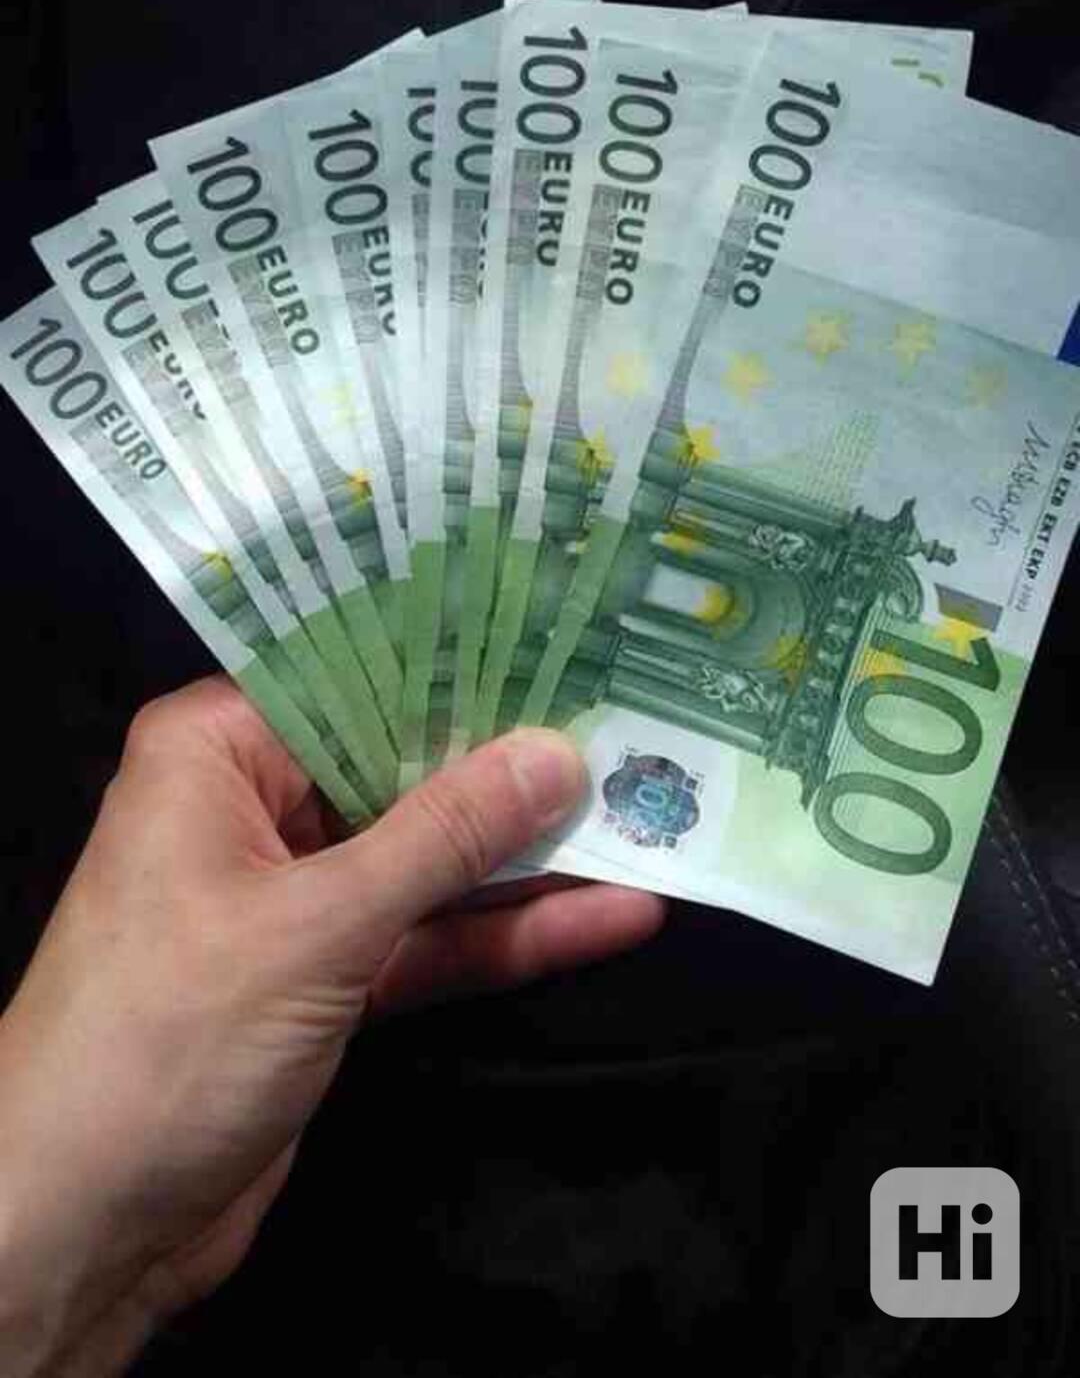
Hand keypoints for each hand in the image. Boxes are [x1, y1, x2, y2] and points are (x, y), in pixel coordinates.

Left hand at [0, 677, 663, 1376]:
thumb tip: (557, 753)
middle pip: (403, 764)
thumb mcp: (318, 924)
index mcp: (216, 752)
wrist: (83, 1224)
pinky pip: (429, 937)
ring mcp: (295, 898)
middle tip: (640, 723)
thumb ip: (444, 837)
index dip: (462, 657)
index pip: (355, 674)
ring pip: (430, 857)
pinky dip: (508, 933)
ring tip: (655, 816)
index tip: (571, 636)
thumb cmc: (172, 1035)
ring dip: (531, 855)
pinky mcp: (327, 980)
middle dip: (515, 760)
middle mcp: (254, 806)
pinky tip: (611, 917)